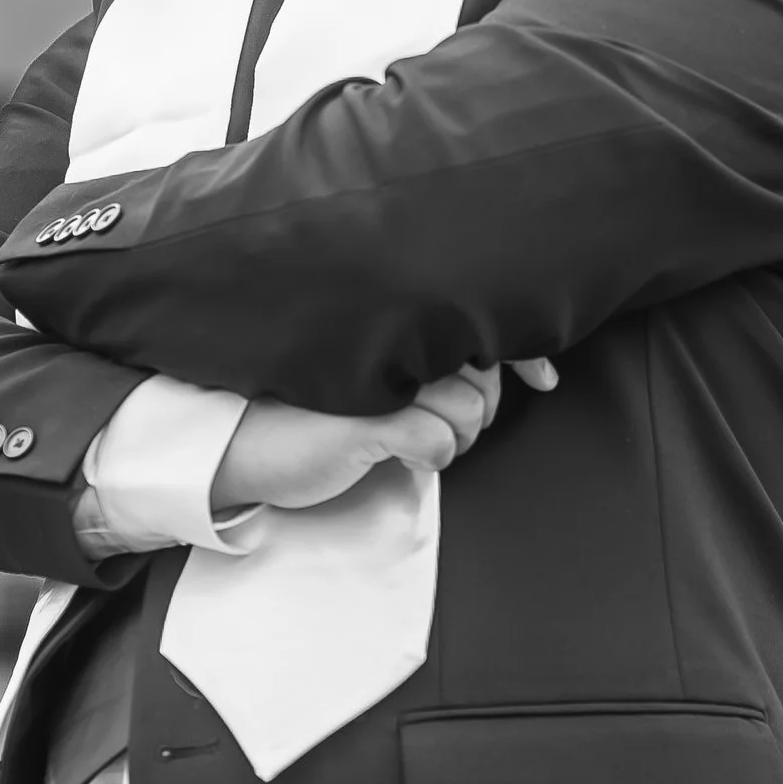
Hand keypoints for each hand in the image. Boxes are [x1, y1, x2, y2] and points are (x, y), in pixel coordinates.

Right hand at [210, 357, 556, 515]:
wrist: (238, 440)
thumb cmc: (307, 409)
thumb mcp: (371, 380)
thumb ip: (426, 366)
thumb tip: (510, 371)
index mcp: (392, 326)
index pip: (479, 330)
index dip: (522, 353)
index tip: (544, 377)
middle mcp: (390, 343)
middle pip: (483, 377)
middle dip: (477, 410)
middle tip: (436, 424)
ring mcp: (378, 382)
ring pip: (469, 412)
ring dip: (453, 439)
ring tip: (413, 444)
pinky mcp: (365, 423)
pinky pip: (437, 442)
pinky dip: (429, 457)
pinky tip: (401, 457)